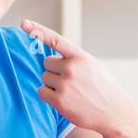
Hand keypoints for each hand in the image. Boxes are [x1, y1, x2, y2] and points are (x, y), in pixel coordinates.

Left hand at [21, 18, 137, 137]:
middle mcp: (72, 68)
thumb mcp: (93, 66)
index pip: (56, 40)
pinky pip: (41, 92)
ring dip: (52, 85)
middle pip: (46, 63)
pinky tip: (64, 100)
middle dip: (54, 72)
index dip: (38, 31)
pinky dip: (48, 96)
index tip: (24, 23)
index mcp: (81, 57)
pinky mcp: (59, 100)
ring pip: (44, 78)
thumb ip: (75, 59)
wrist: (114, 113)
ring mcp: (65, 84)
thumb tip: (53, 57)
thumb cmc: (103, 89)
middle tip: (70, 82)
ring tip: (71, 92)